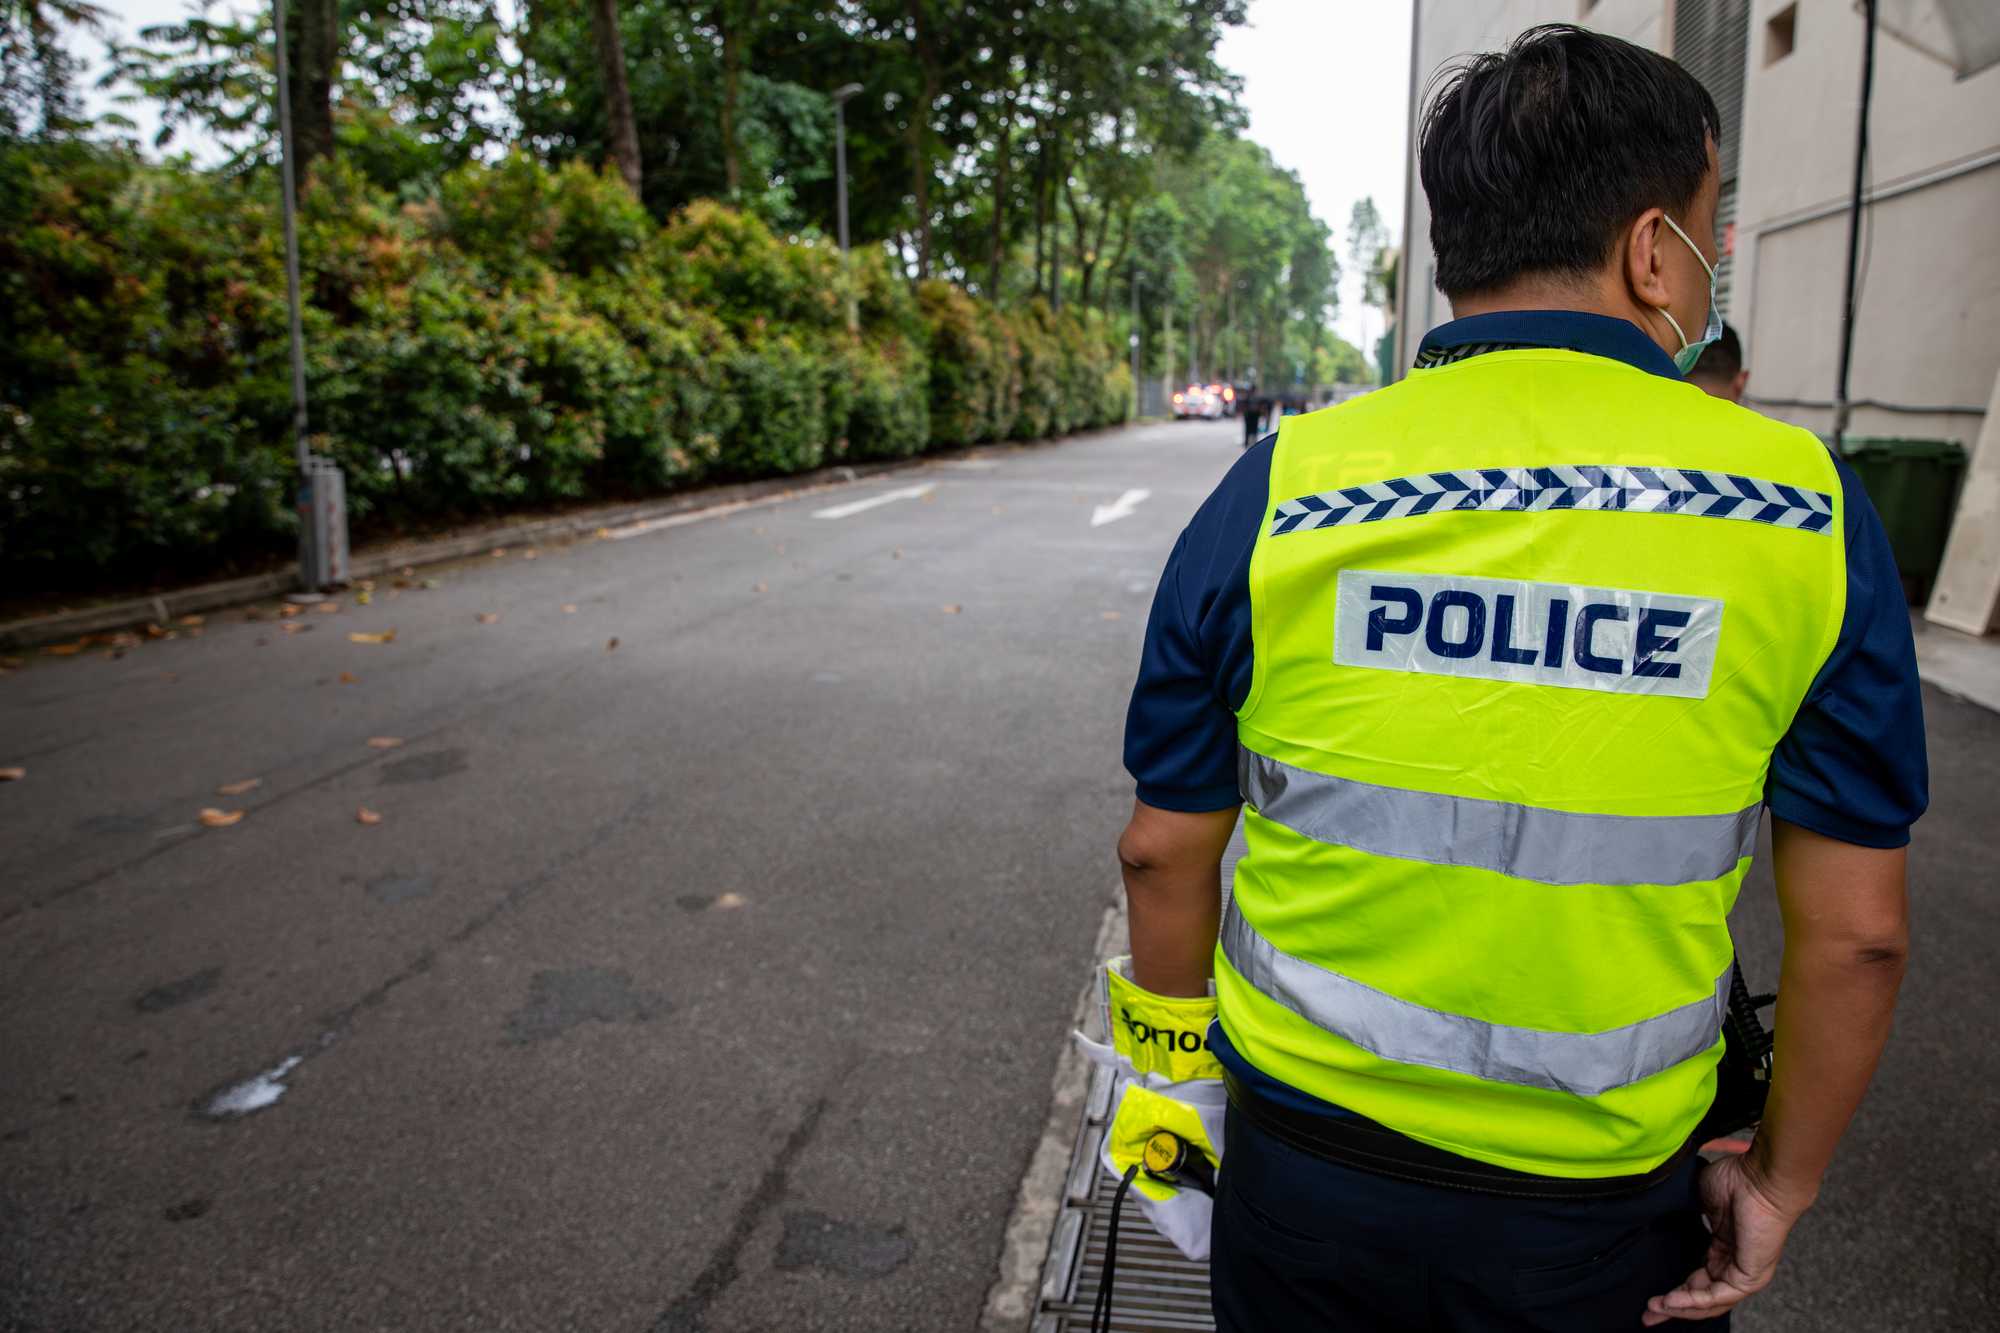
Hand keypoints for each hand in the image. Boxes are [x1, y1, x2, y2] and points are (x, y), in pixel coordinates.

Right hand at [1642, 1153, 1807, 1324]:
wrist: (1761, 1179)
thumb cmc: (1737, 1181)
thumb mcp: (1700, 1201)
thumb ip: (1684, 1216)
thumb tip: (1660, 1217)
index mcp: (1723, 1249)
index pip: (1697, 1280)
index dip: (1674, 1290)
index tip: (1651, 1297)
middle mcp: (1733, 1266)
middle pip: (1701, 1298)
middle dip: (1673, 1308)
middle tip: (1648, 1315)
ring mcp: (1743, 1274)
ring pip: (1709, 1303)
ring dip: (1680, 1308)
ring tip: (1655, 1309)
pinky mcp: (1750, 1278)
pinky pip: (1718, 1297)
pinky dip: (1693, 1301)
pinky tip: (1672, 1301)